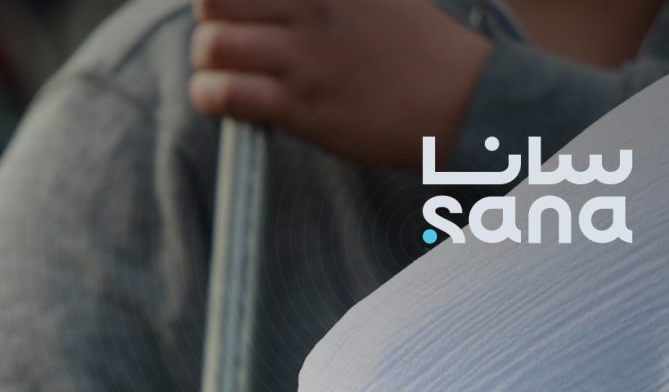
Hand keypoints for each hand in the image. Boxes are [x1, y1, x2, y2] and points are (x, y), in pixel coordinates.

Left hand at [187, 0, 491, 170]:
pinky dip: (209, 94)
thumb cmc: (412, 44)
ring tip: (225, 68)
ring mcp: (307, 56)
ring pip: (212, 46)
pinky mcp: (301, 105)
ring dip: (206, 60)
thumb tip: (261, 3)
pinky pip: (224, 94)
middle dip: (211, 17)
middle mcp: (316, 6)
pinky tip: (222, 96)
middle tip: (228, 31)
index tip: (236, 7)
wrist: (462, 99)